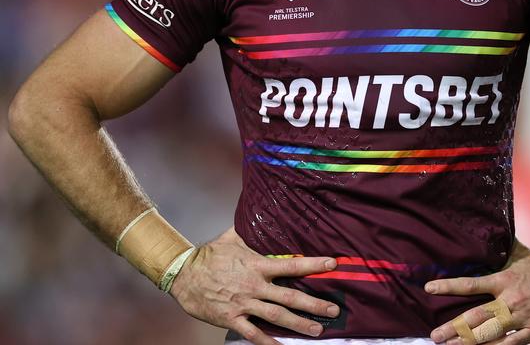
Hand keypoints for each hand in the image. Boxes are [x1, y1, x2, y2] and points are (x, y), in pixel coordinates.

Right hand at [170, 227, 339, 344]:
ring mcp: (244, 303)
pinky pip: (253, 334)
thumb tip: (259, 211)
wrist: (182, 274)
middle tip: (334, 310)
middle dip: (314, 304)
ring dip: (299, 324)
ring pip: (277, 317)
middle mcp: (254, 286)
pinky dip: (268, 343)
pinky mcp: (232, 319)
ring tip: (318, 330)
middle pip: (290, 297)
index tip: (332, 265)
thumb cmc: (208, 256)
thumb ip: (249, 231)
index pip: (291, 265)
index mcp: (257, 265)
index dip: (314, 264)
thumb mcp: (231, 237)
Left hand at [424, 240, 529, 343]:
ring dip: (468, 342)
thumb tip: (486, 229)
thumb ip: (500, 250)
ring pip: (489, 335)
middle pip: (475, 317)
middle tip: (435, 335)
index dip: (448, 286)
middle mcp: (509, 301)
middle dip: (453, 328)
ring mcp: (521, 320)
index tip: (429, 288)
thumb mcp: (520, 256)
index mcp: (504, 281)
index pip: (470, 284)